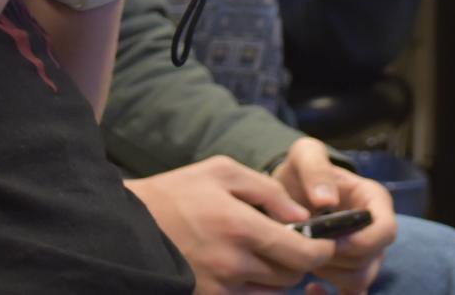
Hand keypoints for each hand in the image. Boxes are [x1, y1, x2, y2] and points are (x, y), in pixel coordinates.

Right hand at [124, 156, 335, 293]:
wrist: (129, 225)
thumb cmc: (177, 193)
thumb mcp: (222, 172)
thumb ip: (268, 191)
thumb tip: (302, 217)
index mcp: (240, 227)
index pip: (302, 254)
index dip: (322, 251)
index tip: (325, 243)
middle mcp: (233, 264)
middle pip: (291, 278)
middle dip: (298, 262)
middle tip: (288, 243)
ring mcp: (220, 288)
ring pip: (272, 294)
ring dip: (276, 277)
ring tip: (261, 254)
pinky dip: (254, 288)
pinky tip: (241, 267)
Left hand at [271, 139, 394, 294]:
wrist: (288, 190)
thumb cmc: (302, 171)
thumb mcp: (305, 155)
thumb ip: (315, 168)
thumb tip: (326, 201)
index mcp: (373, 200)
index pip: (386, 230)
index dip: (363, 241)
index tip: (334, 241)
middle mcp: (375, 231)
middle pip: (370, 260)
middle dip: (337, 258)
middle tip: (308, 244)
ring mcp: (365, 255)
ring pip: (358, 281)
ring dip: (329, 274)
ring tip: (305, 254)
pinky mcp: (350, 273)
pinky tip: (310, 286)